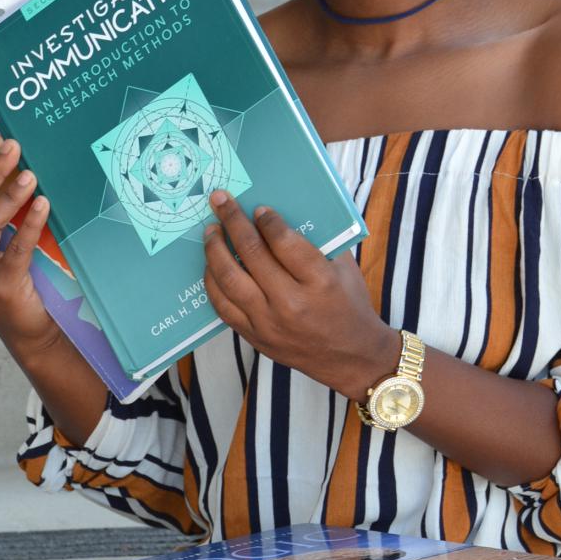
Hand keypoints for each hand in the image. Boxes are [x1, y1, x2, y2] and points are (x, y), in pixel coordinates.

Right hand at [0, 137, 60, 358]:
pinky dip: (28, 225)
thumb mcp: (4, 247)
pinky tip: (43, 207)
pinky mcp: (1, 289)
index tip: (2, 142)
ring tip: (31, 175)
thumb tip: (19, 169)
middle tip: (15, 147)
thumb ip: (2, 217)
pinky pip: (14, 250)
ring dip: (8, 196)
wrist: (30, 333)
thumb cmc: (21, 282)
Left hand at [202, 193, 395, 397]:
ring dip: (214, 250)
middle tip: (220, 201)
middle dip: (232, 222)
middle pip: (252, 255)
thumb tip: (280, 213)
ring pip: (229, 281)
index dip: (267, 221)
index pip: (284, 242)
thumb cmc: (349, 305)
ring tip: (210, 231)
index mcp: (320, 282)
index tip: (258, 208)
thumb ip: (316, 241)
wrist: (350, 357)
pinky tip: (211, 264)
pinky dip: (212, 282)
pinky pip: (223, 307)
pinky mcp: (255, 337)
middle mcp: (291, 304)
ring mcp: (269, 324)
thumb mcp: (344, 268)